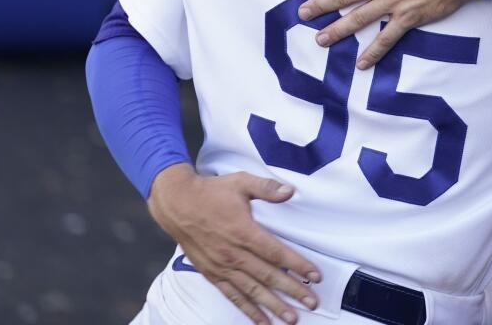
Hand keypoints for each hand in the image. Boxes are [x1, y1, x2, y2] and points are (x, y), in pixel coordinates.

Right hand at [147, 164, 320, 323]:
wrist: (176, 204)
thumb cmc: (210, 192)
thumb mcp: (240, 182)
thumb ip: (266, 187)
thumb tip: (289, 191)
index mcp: (243, 231)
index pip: (276, 253)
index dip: (298, 266)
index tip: (315, 276)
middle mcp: (233, 253)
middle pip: (268, 276)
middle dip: (292, 291)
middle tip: (312, 303)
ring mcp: (222, 266)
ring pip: (252, 291)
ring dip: (273, 306)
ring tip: (291, 318)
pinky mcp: (212, 273)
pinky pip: (233, 295)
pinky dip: (248, 310)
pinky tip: (261, 321)